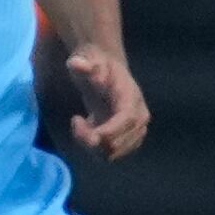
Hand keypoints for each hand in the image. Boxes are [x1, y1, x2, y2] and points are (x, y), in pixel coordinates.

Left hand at [65, 44, 150, 159]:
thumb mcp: (86, 59)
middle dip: (92, 139)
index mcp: (131, 97)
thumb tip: (77, 64)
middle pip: (118, 142)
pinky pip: (108, 155)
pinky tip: (87, 128)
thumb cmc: (96, 66)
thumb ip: (82, 63)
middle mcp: (139, 117)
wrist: (106, 72)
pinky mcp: (127, 141)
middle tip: (75, 121)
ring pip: (111, 153)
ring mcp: (135, 132)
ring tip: (80, 123)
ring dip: (90, 144)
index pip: (127, 119)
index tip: (89, 136)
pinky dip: (92, 147)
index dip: (109, 131)